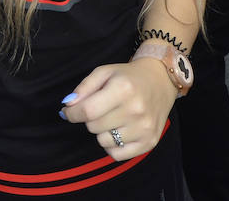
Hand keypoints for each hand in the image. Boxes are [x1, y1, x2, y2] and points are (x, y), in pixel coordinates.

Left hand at [60, 58, 175, 160]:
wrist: (160, 81)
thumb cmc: (128, 76)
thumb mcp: (104, 72)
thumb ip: (84, 88)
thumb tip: (68, 106)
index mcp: (123, 89)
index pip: (88, 111)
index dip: (72, 113)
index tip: (69, 112)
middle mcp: (136, 110)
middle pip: (94, 127)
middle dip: (90, 119)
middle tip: (99, 109)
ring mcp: (144, 128)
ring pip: (103, 142)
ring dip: (102, 132)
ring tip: (112, 118)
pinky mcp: (149, 142)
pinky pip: (117, 155)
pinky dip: (112, 146)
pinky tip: (118, 131)